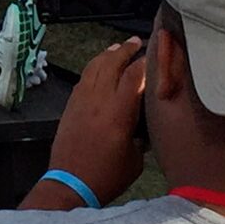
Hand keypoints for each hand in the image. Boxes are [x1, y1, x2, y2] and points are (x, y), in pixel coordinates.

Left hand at [47, 38, 146, 205]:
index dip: (144, 62)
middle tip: (136, 42)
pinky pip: (83, 79)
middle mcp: (98, 100)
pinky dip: (92, 68)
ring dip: (106, 55)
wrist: (70, 181)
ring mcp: (81, 100)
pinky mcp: (70, 105)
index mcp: (119, 112)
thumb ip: (141, 135)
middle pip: (111, 65)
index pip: (133, 77)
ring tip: (117, 48)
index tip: (154, 54)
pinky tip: (98, 66)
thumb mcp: (135, 159)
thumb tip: (143, 122)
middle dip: (125, 50)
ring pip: (94, 68)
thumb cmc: (108, 175)